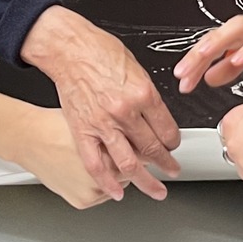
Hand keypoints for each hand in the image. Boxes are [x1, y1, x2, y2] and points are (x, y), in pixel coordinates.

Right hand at [23, 7, 178, 199]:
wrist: (68, 49)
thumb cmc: (99, 51)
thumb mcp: (137, 69)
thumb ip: (147, 97)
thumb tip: (157, 117)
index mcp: (143, 94)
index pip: (167, 129)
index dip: (173, 142)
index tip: (173, 146)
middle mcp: (126, 112)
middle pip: (153, 149)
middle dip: (166, 163)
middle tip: (172, 169)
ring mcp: (103, 125)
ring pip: (130, 164)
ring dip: (147, 181)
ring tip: (156, 190)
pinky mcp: (82, 132)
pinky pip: (96, 165)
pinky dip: (108, 182)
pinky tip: (118, 192)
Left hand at [176, 10, 242, 91]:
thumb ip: (229, 67)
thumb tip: (207, 78)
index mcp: (235, 34)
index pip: (208, 45)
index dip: (192, 61)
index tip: (181, 79)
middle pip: (216, 35)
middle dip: (197, 54)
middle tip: (183, 72)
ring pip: (234, 29)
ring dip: (217, 42)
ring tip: (202, 57)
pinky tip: (237, 60)